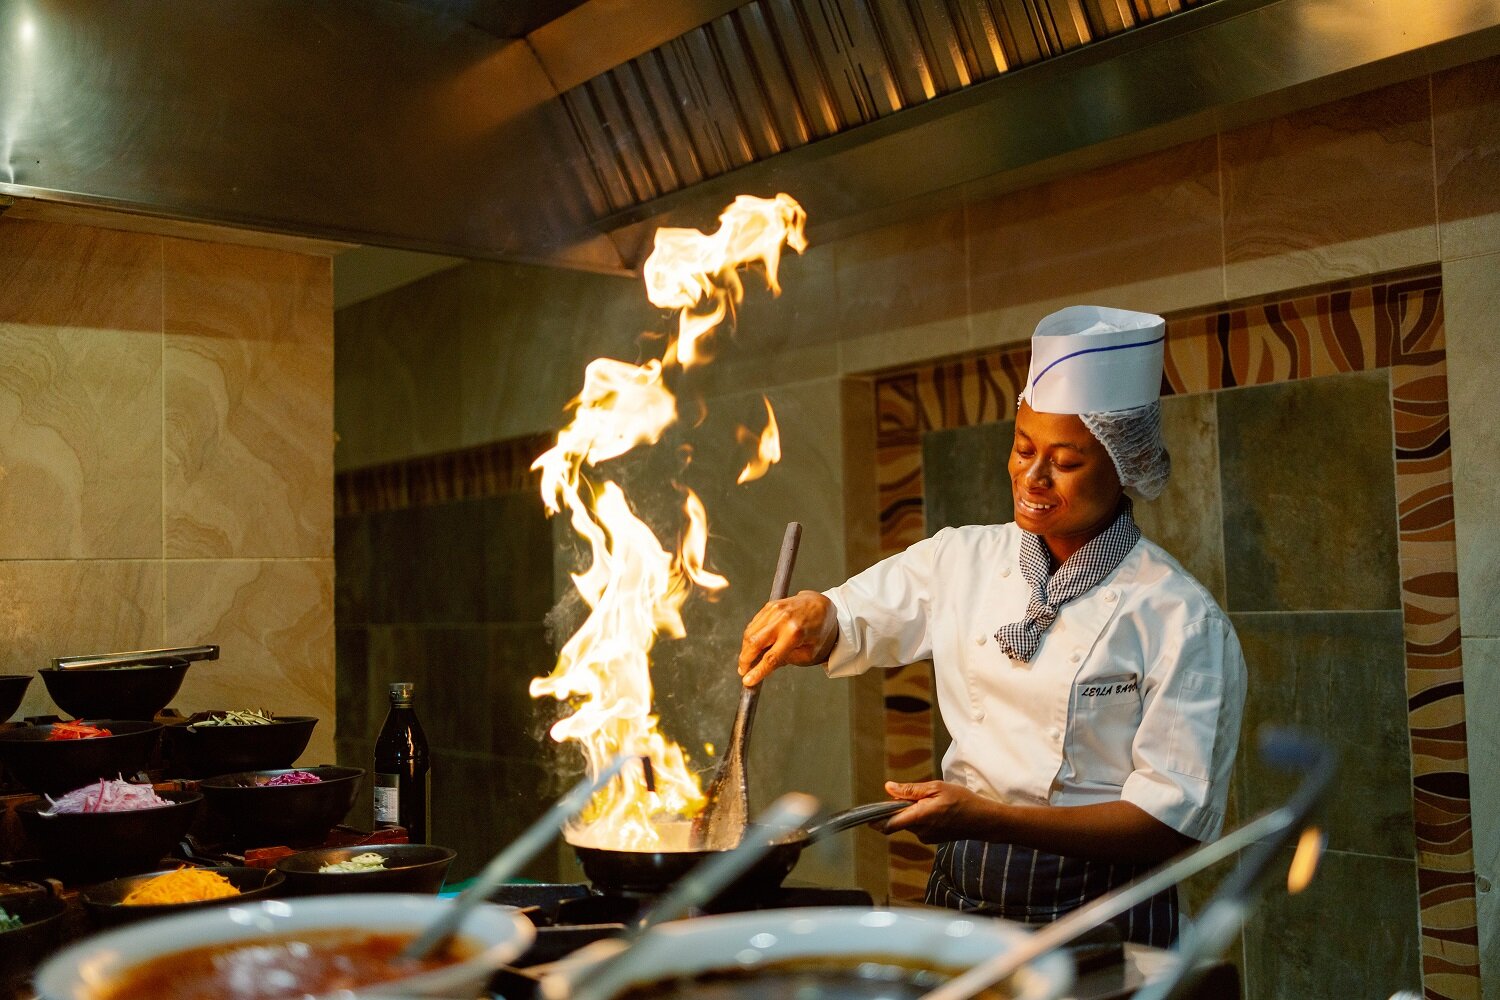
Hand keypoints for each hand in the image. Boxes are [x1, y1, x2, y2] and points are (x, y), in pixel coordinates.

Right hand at [737, 590, 838, 686]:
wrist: (821, 605)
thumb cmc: (818, 631)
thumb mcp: (809, 653)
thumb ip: (786, 660)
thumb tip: (764, 667)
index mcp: (795, 633)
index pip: (771, 657)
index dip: (757, 671)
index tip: (748, 681)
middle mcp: (783, 619)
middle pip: (754, 643)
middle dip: (745, 660)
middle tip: (743, 671)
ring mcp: (774, 610)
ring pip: (750, 633)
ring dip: (745, 649)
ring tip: (747, 661)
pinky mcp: (769, 606)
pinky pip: (754, 624)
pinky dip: (751, 637)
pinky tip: (754, 646)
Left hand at [879, 780, 1000, 843]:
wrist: (982, 820)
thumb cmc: (962, 800)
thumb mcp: (936, 787)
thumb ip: (911, 790)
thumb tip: (888, 788)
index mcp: (920, 817)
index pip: (889, 824)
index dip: (876, 818)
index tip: (867, 813)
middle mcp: (920, 831)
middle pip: (897, 821)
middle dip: (898, 808)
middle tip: (912, 795)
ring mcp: (926, 837)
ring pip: (908, 823)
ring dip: (910, 812)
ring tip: (930, 801)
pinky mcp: (931, 839)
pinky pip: (917, 827)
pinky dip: (919, 817)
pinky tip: (935, 810)